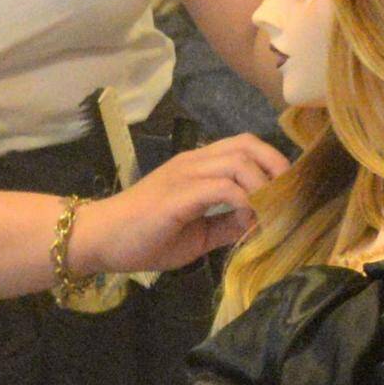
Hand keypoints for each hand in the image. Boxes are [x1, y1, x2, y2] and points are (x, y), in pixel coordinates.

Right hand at [70, 136, 288, 282]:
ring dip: (263, 187)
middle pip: (248, 144)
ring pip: (239, 162)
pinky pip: (223, 188)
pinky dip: (244, 203)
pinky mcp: (177, 194)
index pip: (245, 146)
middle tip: (286, 200)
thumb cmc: (142, 239)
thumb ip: (227, 224)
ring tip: (268, 215)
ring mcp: (184, 174)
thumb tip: (261, 224)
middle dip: (276, 169)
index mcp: (197, 166)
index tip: (285, 196)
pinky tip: (246, 223)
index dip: (272, 165)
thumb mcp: (197, 234)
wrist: (97, 240)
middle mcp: (192, 162)